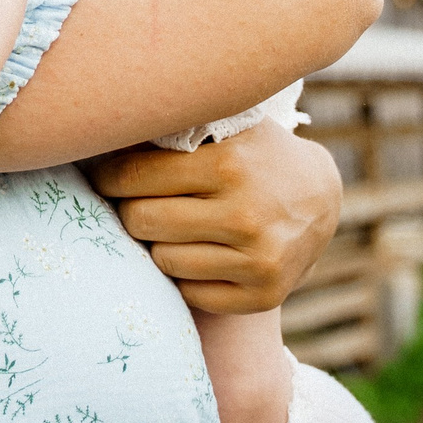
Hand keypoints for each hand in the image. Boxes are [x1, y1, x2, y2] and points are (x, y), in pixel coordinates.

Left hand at [84, 119, 340, 311]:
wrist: (321, 196)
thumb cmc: (252, 153)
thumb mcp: (223, 127)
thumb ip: (171, 129)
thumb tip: (101, 128)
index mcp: (228, 165)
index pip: (131, 177)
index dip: (106, 177)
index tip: (102, 175)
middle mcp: (245, 215)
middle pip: (140, 221)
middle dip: (130, 210)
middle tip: (133, 201)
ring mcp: (258, 260)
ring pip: (163, 261)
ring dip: (158, 243)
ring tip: (172, 225)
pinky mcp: (264, 295)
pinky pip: (191, 293)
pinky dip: (186, 275)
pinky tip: (199, 251)